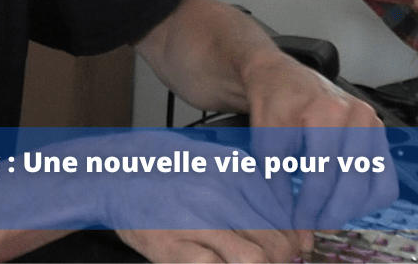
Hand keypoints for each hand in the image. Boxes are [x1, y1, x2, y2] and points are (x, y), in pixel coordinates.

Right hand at [89, 130, 303, 261]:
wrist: (118, 171)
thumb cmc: (167, 168)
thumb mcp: (213, 164)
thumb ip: (245, 189)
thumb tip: (280, 222)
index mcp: (234, 173)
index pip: (282, 216)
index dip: (295, 242)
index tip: (299, 252)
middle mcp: (221, 196)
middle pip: (274, 242)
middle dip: (283, 261)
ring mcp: (198, 223)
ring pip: (254, 260)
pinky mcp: (174, 249)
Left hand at [244, 50, 398, 229]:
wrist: (282, 76)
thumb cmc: (273, 104)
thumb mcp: (266, 140)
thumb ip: (278, 182)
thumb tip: (292, 223)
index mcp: (325, 111)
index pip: (323, 172)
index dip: (310, 205)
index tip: (298, 223)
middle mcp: (356, 114)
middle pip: (354, 181)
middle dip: (333, 213)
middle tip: (315, 227)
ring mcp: (372, 122)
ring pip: (376, 184)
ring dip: (354, 210)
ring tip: (328, 217)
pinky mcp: (378, 132)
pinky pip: (386, 178)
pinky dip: (369, 198)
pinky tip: (344, 203)